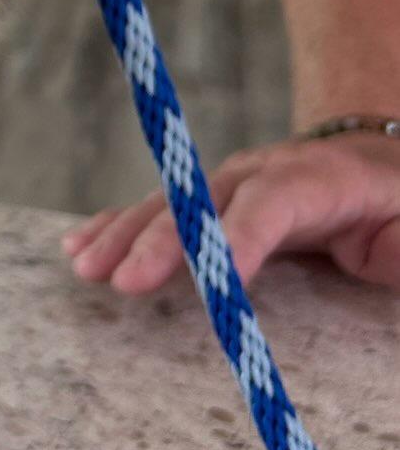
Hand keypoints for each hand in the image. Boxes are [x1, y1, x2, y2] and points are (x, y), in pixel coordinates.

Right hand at [62, 134, 399, 293]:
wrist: (386, 167)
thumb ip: (396, 246)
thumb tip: (376, 257)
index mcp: (323, 178)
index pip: (274, 201)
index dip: (240, 234)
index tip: (216, 280)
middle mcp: (266, 170)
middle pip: (205, 200)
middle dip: (163, 240)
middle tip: (124, 282)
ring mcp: (235, 179)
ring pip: (172, 203)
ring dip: (125, 234)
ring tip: (86, 265)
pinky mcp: (216, 199)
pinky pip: (163, 210)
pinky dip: (121, 227)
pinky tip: (81, 245)